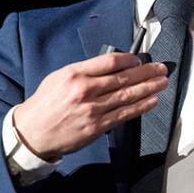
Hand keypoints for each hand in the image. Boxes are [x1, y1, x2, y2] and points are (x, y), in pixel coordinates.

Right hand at [12, 53, 168, 160]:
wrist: (32, 133)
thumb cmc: (45, 105)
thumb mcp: (59, 78)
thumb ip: (84, 72)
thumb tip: (110, 67)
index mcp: (75, 74)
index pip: (110, 62)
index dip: (130, 60)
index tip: (139, 60)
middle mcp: (85, 90)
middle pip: (124, 78)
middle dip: (147, 72)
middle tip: (161, 68)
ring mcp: (92, 110)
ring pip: (128, 96)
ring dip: (149, 88)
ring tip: (161, 82)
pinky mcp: (97, 127)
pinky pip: (124, 114)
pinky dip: (141, 107)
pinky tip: (151, 101)